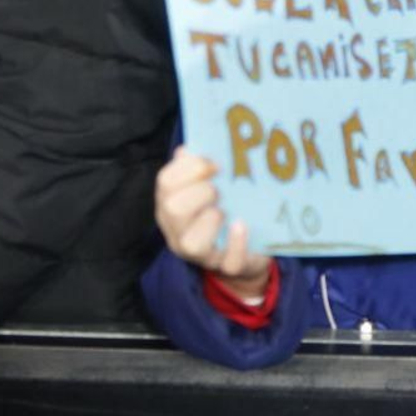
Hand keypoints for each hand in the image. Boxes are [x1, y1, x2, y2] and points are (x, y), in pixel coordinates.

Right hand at [155, 148, 270, 299]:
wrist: (250, 246)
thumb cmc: (225, 206)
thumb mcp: (211, 183)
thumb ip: (198, 166)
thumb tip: (187, 149)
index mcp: (171, 203)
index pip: (166, 182)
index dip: (189, 168)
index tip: (214, 163)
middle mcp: (179, 230)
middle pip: (174, 209)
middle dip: (199, 193)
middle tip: (218, 190)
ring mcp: (201, 254)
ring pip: (191, 242)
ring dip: (210, 219)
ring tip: (223, 211)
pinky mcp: (227, 267)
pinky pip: (228, 261)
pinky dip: (236, 242)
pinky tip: (242, 225)